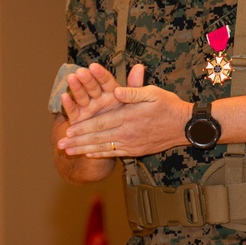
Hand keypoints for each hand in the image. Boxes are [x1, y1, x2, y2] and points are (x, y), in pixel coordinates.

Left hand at [58, 78, 191, 158]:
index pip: (101, 123)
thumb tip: (115, 90)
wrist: (185, 126)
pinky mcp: (136, 150)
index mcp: (129, 116)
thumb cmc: (169, 105)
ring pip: (103, 147)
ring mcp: (132, 143)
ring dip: (84, 149)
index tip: (68, 129)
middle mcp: (128, 132)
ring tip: (68, 151)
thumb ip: (132, 92)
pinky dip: (100, 153)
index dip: (83, 127)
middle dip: (77, 141)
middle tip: (60, 144)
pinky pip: (115, 153)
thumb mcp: (153, 93)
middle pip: (98, 138)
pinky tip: (89, 153)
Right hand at [61, 63, 144, 124]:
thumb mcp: (132, 102)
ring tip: (71, 78)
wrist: (113, 139)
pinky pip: (73, 110)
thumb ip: (134, 86)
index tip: (94, 66)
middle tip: (81, 72)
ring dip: (76, 87)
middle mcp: (97, 98)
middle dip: (86, 79)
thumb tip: (139, 66)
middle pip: (92, 87)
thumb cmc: (124, 117)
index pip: (106, 81)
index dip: (100, 74)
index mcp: (111, 92)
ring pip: (81, 96)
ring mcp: (87, 107)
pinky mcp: (78, 118)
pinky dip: (68, 104)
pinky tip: (64, 96)